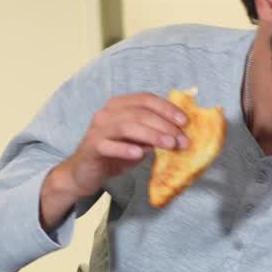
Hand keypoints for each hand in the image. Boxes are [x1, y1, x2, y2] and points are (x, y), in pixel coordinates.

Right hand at [40, 93, 187, 228]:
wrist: (86, 172)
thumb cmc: (117, 153)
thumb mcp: (139, 140)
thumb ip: (155, 132)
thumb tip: (182, 134)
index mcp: (120, 105)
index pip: (146, 99)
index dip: (167, 108)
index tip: (185, 122)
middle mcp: (107, 113)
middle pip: (139, 113)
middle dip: (165, 126)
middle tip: (182, 140)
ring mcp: (98, 129)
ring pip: (127, 126)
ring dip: (152, 135)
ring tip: (169, 145)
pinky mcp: (91, 147)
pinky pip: (108, 145)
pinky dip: (125, 149)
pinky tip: (139, 154)